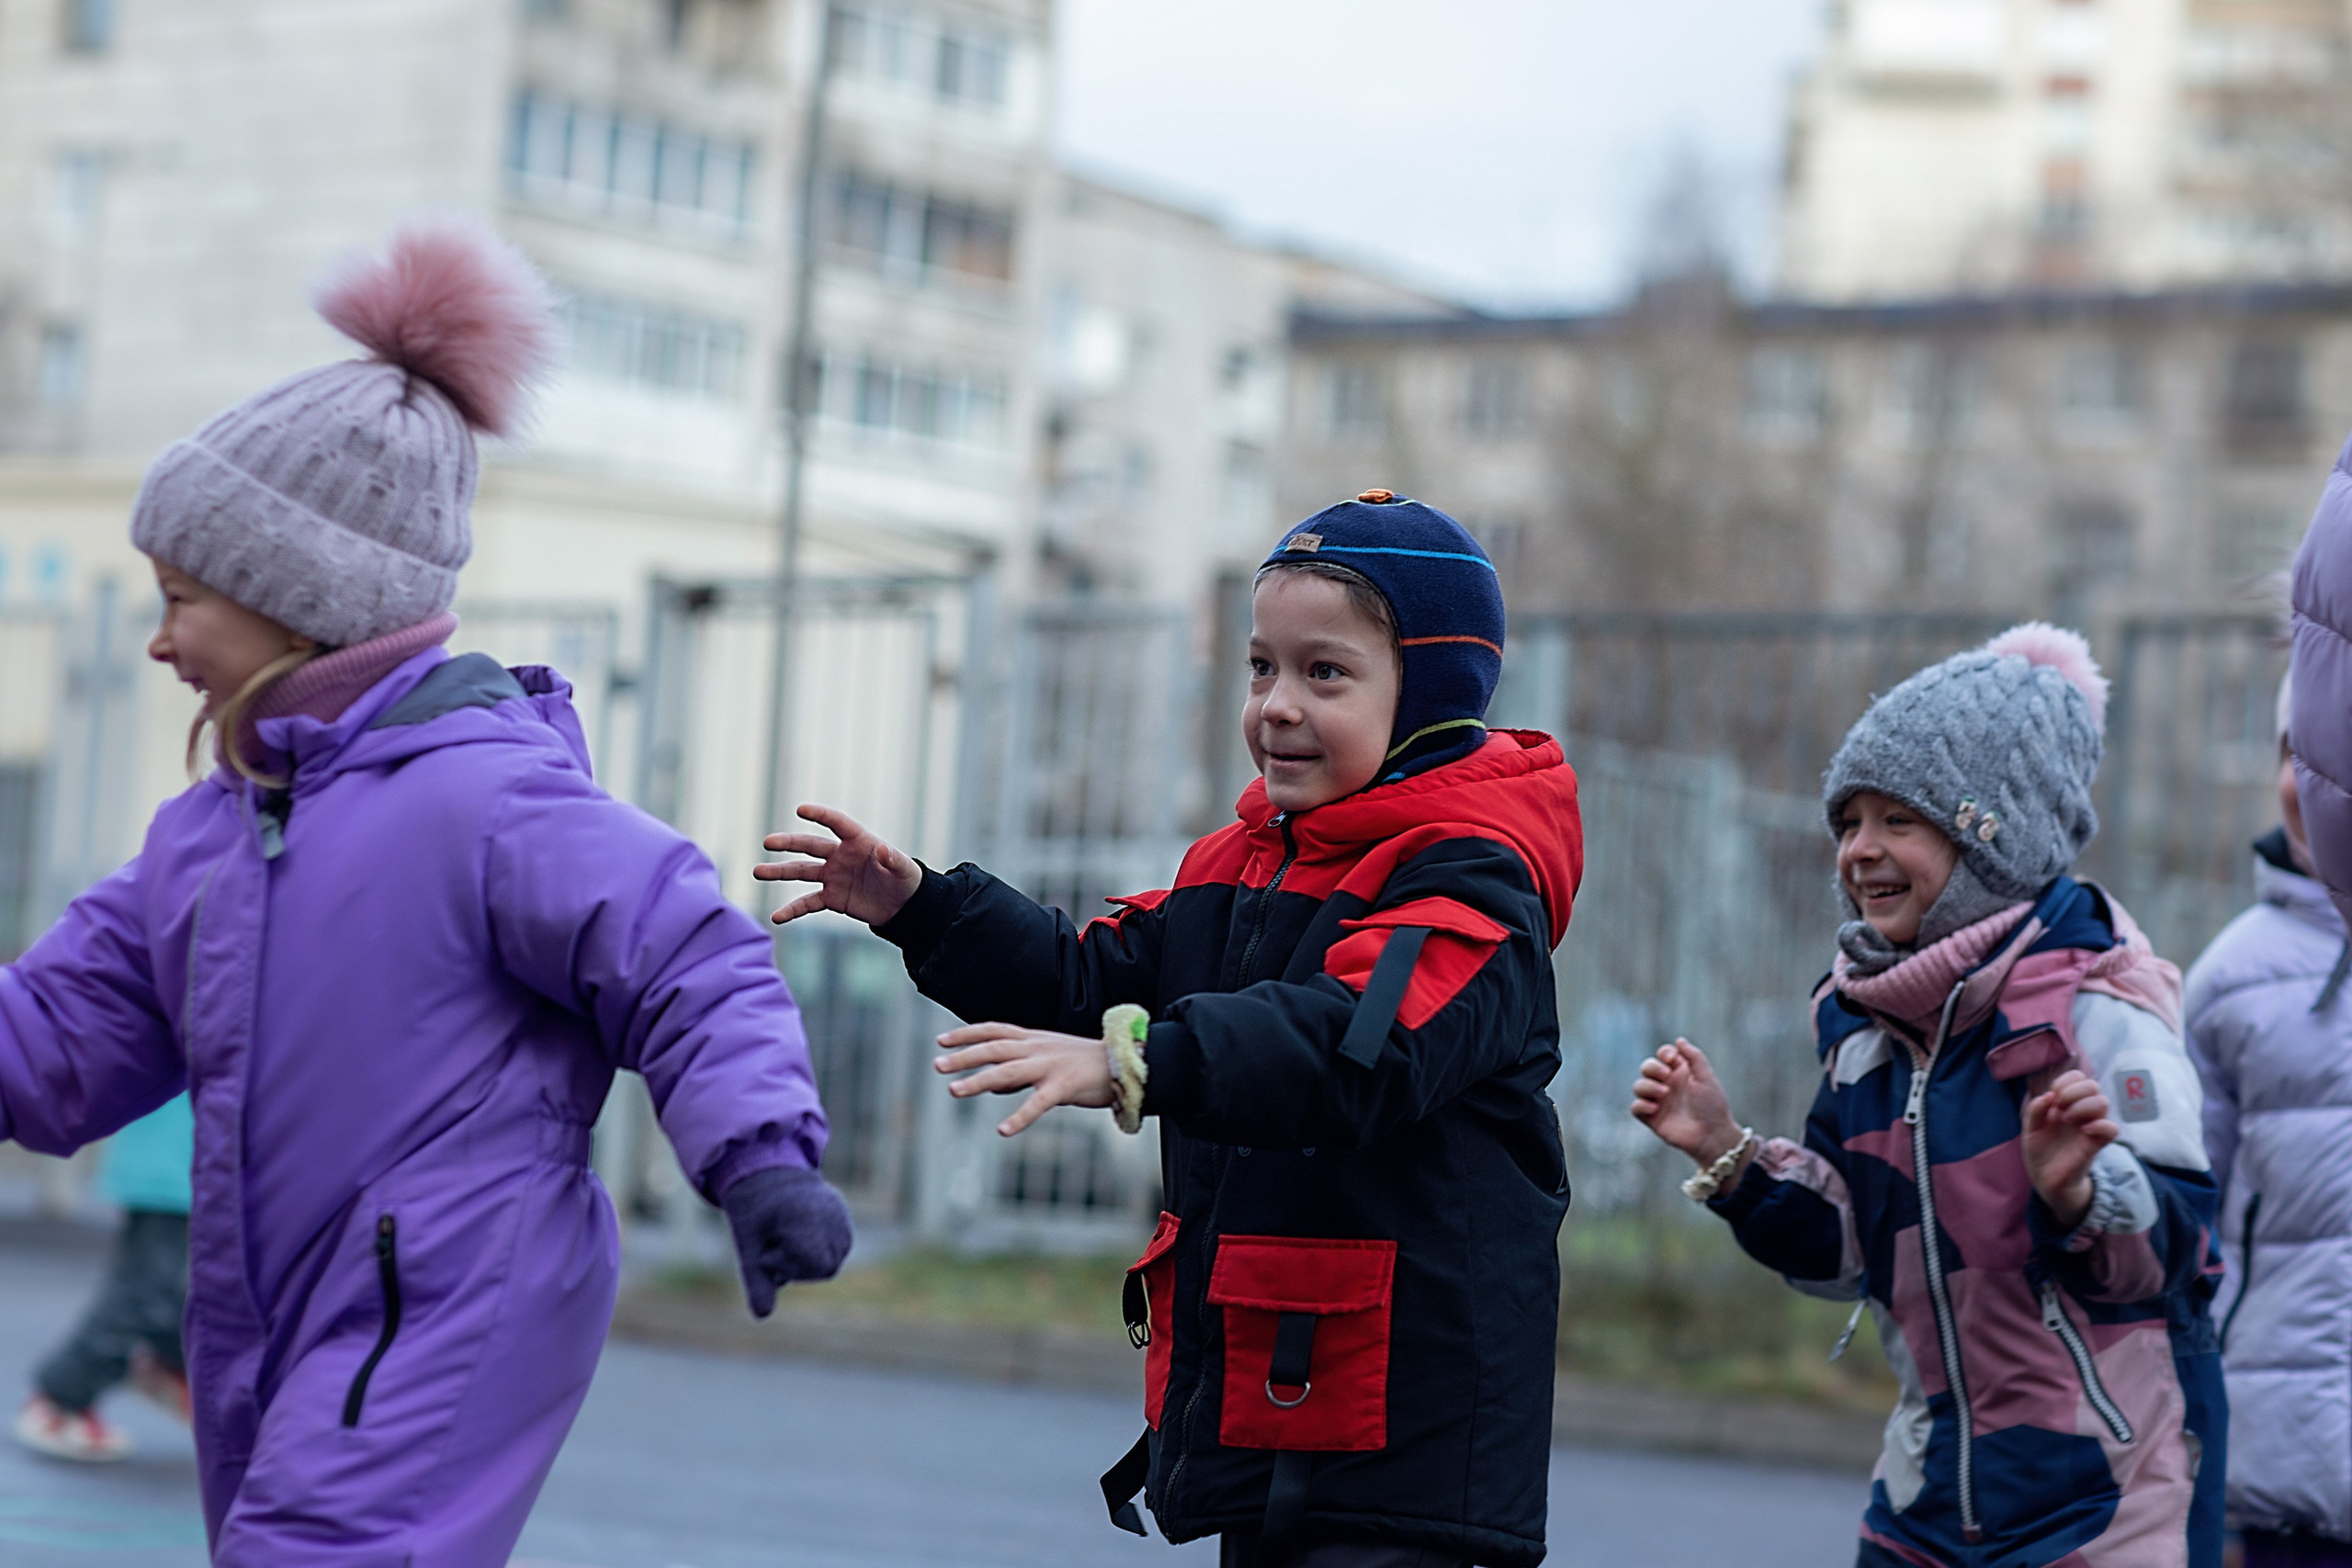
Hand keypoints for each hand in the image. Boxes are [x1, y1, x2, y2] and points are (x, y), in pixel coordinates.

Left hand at [719, 1166, 853, 1318]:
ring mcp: (842, 1214)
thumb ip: (757, 1280)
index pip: (814, 1264)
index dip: (787, 1265)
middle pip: (827, 1267)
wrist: (765, 1171)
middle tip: (775, 1246)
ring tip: (788, 1239)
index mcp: (808, 1216)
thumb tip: (762, 1316)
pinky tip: (800, 1234)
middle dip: (799, 1267)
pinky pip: (839, 1249)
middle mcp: (832, 1214)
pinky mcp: (845, 1216)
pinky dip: (819, 1250)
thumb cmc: (752, 1210)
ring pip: (834, 1261)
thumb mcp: (747, 1245)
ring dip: (809, 1260)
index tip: (768, 1248)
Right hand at [755, 804, 922, 927]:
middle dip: (789, 843)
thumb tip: (883, 850)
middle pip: (810, 846)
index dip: (820, 815)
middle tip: (768, 842)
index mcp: (858, 841)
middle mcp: (840, 856)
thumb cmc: (904, 879)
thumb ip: (893, 859)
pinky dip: (793, 910)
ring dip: (780, 872)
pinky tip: (777, 916)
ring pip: (801, 872)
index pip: (836, 823)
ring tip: (758, 872)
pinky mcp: (831, 898)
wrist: (902, 905)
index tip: (801, 810)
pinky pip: (808, 903)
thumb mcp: (903, 869)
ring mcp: (832, 877)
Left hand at [935, 1022, 1114, 1136]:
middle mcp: (1038, 1048)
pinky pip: (1038, 1103)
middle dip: (964, 1057)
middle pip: (993, 1048)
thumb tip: (989, 1084)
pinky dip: (1019, 1117)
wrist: (1125, 1062)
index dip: (966, 1033)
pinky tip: (1003, 1130)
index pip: (993, 1030)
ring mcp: (1050, 1066)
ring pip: (1007, 1071)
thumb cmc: (1085, 1063)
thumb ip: (1019, 1068)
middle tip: (937, 1065)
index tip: (941, 1040)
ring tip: (953, 1091)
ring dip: (978, 1081)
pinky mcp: (1065, 1086)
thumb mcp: (1049, 1059)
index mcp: (1034, 1039)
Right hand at [1631, 1039, 1747, 1167]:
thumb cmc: (1712, 1106)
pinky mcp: (1652, 1118)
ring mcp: (1658, 1101)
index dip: (1664, 1053)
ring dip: (1648, 1086)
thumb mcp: (1706, 1077)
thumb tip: (1679, 1040)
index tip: (1672, 1059)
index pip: (1664, 1055)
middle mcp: (1667, 1085)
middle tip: (1666, 1076)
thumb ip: (1694, 1056)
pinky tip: (1655, 1108)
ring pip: (1638, 1086)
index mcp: (1680, 1073)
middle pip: (1647, 1067)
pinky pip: (1635, 1107)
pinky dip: (1642, 1105)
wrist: (1712, 1135)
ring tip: (1664, 1094)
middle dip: (1652, 1068)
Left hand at [2023, 1069, 2117, 1229]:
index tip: (2052, 1096)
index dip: (2065, 1081)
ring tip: (2066, 1119)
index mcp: (2067, 1102)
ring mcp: (2091, 1126)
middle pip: (2093, 1085)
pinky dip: (2099, 1125)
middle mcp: (2082, 1111)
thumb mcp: (2030, 1127)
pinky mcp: (2097, 1143)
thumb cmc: (2040, 1148)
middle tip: (2059, 1107)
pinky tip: (2082, 1130)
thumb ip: (2035, 1110)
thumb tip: (2048, 1096)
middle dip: (2073, 1091)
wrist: (2045, 1177)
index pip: (2078, 1077)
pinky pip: (2112, 1128)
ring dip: (2082, 1106)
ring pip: (2103, 1102)